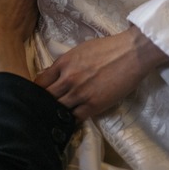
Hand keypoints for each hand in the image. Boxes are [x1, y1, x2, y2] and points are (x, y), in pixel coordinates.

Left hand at [34, 26, 168, 119]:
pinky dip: (71, 120)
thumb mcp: (80, 50)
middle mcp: (68, 79)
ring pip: (59, 110)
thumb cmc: (108, 48)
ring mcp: (80, 93)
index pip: (40, 82)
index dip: (37, 91)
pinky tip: (70, 121)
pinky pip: (75, 118)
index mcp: (63, 63)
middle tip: (44, 109)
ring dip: (57, 113)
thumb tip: (50, 74)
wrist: (131, 53)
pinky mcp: (94, 105)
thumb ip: (65, 64)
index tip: (38, 96)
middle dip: (43, 104)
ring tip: (55, 118)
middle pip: (46, 98)